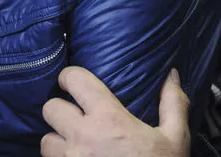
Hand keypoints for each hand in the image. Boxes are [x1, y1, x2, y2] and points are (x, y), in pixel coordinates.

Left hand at [41, 67, 189, 156]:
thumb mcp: (175, 140)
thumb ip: (173, 105)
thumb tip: (170, 74)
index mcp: (108, 119)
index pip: (73, 79)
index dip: (70, 77)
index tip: (73, 83)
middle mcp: (82, 136)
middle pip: (50, 108)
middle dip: (61, 111)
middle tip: (76, 118)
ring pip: (46, 139)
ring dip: (57, 141)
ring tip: (74, 145)